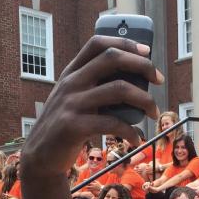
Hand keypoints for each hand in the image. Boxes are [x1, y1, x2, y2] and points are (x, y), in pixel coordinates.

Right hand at [19, 36, 160, 177]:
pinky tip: (136, 139)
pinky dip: (131, 131)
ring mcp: (71, 103)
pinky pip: (113, 123)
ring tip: (154, 112)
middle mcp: (70, 83)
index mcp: (71, 73)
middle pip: (112, 58)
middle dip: (143, 65)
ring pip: (119, 89)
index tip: (146, 51)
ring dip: (145, 100)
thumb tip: (135, 80)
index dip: (125, 42)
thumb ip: (93, 86)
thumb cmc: (64, 126)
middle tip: (158, 79)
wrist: (39, 156)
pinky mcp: (74, 126)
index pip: (97, 43)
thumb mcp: (72, 99)